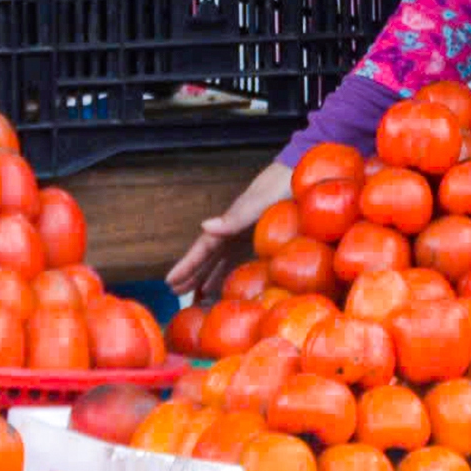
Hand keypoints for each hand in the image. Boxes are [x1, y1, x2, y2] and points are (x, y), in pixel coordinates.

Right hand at [167, 159, 292, 298]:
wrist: (301, 174)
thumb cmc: (279, 187)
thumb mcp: (257, 203)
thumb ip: (233, 218)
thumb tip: (203, 226)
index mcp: (230, 223)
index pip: (203, 248)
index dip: (187, 265)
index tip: (169, 281)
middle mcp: (234, 230)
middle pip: (208, 256)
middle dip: (192, 273)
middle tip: (175, 293)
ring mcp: (246, 234)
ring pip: (222, 259)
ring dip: (208, 275)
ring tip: (195, 296)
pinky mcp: (261, 236)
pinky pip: (240, 258)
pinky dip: (230, 272)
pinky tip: (227, 283)